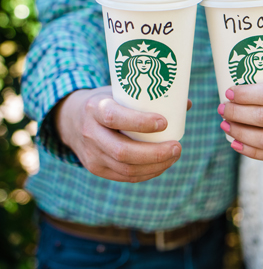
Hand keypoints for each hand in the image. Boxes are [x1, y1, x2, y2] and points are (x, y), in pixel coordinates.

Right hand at [55, 86, 182, 182]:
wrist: (71, 119)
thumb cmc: (107, 101)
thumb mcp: (120, 92)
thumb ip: (149, 97)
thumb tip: (186, 103)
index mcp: (95, 108)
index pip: (115, 118)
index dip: (141, 123)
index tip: (165, 123)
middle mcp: (90, 133)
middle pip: (122, 151)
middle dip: (155, 153)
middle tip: (177, 147)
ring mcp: (91, 155)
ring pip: (125, 168)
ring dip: (155, 166)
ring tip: (174, 156)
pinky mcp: (95, 168)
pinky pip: (123, 176)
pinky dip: (146, 173)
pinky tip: (162, 166)